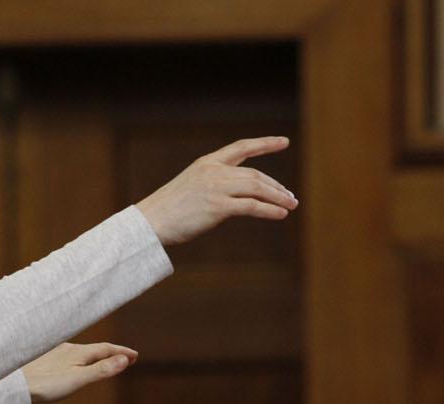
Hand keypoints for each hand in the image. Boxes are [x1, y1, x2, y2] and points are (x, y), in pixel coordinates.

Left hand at [23, 342, 136, 403]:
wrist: (14, 384)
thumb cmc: (46, 384)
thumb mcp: (78, 380)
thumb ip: (101, 370)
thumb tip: (124, 360)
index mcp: (78, 353)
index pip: (106, 349)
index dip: (122, 352)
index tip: (135, 355)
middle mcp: (67, 348)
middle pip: (93, 348)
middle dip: (110, 352)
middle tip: (123, 357)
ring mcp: (53, 352)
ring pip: (78, 351)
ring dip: (92, 355)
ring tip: (99, 360)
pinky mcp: (42, 358)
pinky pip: (65, 355)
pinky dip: (76, 358)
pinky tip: (68, 364)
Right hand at [135, 137, 296, 245]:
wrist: (151, 221)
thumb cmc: (169, 210)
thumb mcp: (192, 188)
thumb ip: (214, 186)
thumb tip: (236, 197)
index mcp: (207, 162)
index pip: (242, 147)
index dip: (265, 144)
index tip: (284, 142)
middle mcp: (214, 171)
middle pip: (255, 174)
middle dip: (276, 185)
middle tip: (290, 196)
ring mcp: (216, 188)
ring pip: (257, 188)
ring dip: (277, 197)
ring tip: (291, 205)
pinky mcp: (218, 207)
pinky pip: (251, 206)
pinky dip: (269, 210)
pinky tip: (280, 214)